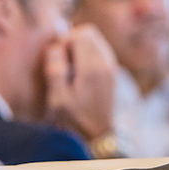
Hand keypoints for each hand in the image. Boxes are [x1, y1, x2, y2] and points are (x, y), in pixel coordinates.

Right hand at [42, 24, 118, 142]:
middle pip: (90, 33)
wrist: (98, 136)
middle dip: (73, 40)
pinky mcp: (112, 73)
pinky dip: (87, 55)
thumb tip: (55, 47)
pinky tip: (79, 73)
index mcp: (93, 69)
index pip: (81, 34)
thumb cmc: (75, 120)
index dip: (65, 40)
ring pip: (96, 41)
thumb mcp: (59, 99)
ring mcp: (112, 68)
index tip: (57, 58)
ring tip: (70, 68)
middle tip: (62, 61)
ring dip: (80, 48)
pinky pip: (100, 51)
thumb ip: (55, 70)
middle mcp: (107, 64)